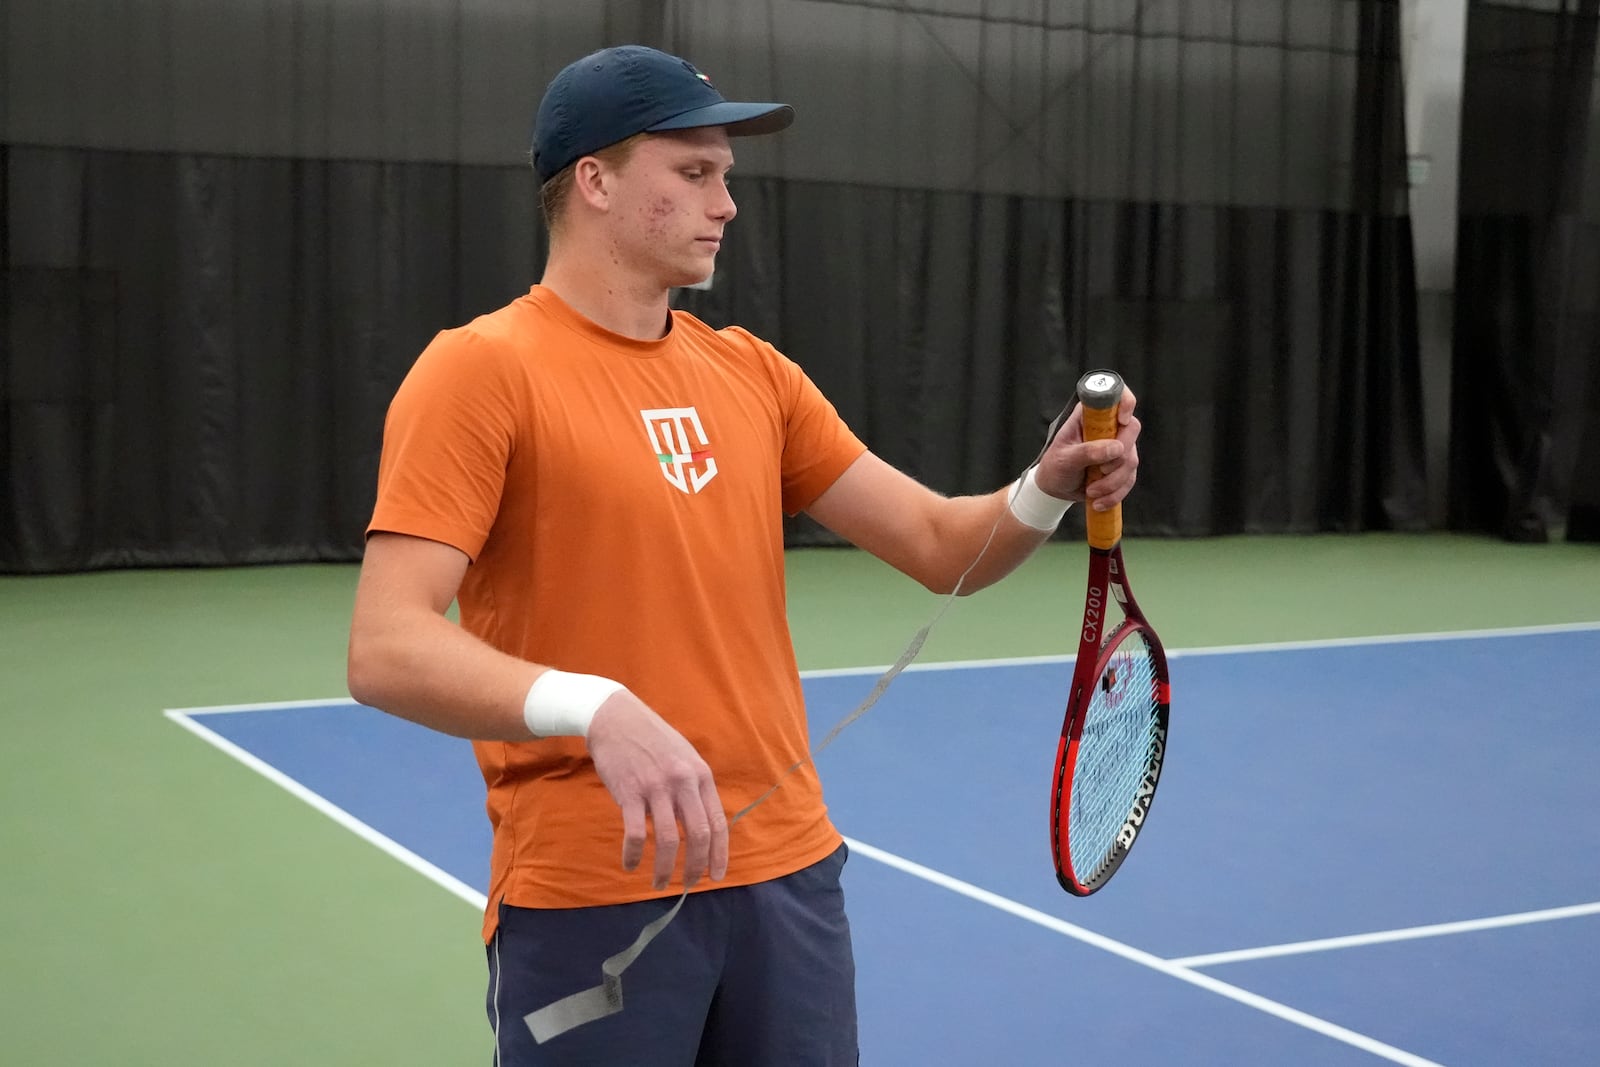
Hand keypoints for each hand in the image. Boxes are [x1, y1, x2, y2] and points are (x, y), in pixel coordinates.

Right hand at [586, 692, 728, 890]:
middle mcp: (683, 782)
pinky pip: (635, 833)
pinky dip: (633, 855)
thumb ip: (694, 789)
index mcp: (701, 775)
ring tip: (658, 883)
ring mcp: (656, 787)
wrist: (615, 717)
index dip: (719, 854)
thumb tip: (703, 825)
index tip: (716, 876)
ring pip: (667, 840)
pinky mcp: (629, 792)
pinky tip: (630, 865)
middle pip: (698, 835)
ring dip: (663, 869)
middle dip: (694, 867)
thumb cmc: (652, 740)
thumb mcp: (684, 758)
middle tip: (688, 885)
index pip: (718, 823)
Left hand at [1033, 386, 1140, 510]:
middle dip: (1119, 457)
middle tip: (1101, 471)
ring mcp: (1117, 445)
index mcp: (1090, 415)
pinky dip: (1116, 493)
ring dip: (1113, 481)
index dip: (1125, 402)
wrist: (1055, 490)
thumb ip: (1087, 452)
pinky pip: (1130, 478)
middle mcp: (1108, 426)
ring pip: (1131, 459)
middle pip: (1131, 429)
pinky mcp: (1122, 466)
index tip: (1122, 420)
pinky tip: (1099, 502)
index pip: (1116, 395)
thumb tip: (1116, 448)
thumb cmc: (1055, 467)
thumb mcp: (1064, 459)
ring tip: (1091, 492)